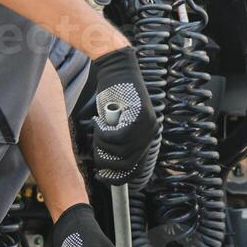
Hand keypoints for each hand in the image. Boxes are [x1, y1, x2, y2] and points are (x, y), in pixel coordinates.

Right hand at [89, 46, 158, 184]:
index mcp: (147, 136)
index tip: (102, 178)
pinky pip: (115, 138)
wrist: (117, 68)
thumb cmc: (113, 94)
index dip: (118, 177)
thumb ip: (117, 141)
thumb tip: (108, 165)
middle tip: (95, 149)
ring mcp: (146, 125)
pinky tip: (99, 121)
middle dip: (105, 161)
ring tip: (98, 128)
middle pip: (125, 164)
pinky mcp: (138, 117)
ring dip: (101, 143)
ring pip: (118, 151)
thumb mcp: (117, 123)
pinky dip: (102, 133)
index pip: (135, 167)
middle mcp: (151, 133)